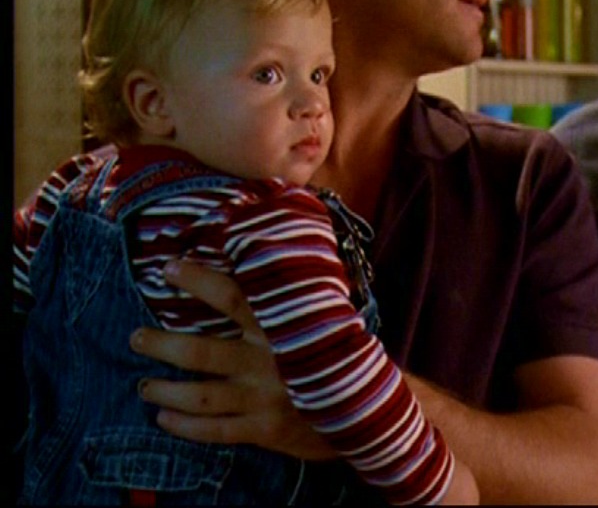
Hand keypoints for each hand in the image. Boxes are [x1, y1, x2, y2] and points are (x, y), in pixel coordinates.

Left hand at [130, 259, 333, 459]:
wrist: (370, 408)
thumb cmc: (343, 355)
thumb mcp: (326, 319)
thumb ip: (297, 298)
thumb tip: (271, 257)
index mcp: (282, 328)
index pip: (232, 297)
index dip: (198, 280)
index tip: (169, 268)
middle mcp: (267, 362)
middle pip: (200, 352)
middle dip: (162, 344)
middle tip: (135, 337)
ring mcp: (262, 399)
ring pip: (200, 395)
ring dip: (165, 389)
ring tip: (144, 383)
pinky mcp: (263, 430)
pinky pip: (214, 431)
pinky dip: (184, 425)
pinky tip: (164, 418)